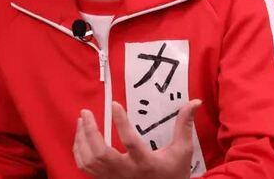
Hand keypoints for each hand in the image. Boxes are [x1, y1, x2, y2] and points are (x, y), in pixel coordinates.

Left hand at [73, 99, 200, 178]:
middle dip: (90, 131)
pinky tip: (80, 138)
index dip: (121, 122)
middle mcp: (126, 172)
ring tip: (82, 121)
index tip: (114, 104)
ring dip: (81, 139)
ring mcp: (113, 178)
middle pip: (100, 153)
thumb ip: (185, 125)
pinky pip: (85, 167)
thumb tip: (195, 102)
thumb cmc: (174, 174)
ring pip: (89, 160)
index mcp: (145, 163)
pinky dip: (79, 151)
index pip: (130, 141)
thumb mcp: (183, 150)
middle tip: (86, 112)